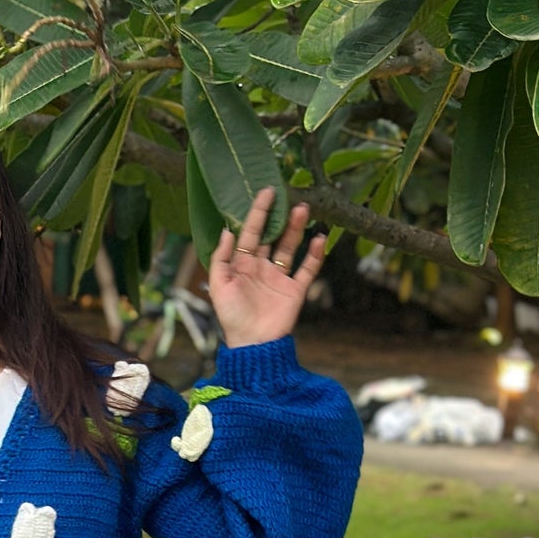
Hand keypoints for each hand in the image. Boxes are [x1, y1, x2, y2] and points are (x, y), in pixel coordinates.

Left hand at [209, 187, 325, 348]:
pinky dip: (315, 255)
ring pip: (290, 247)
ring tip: (304, 210)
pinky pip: (307, 269)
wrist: (254, 344)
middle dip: (280, 217)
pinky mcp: (295, 290)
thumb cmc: (232, 317)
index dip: (257, 213)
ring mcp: (279, 277)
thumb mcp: (219, 286)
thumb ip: (220, 258)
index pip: (250, 232)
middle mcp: (261, 267)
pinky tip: (319, 239)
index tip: (266, 193)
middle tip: (289, 196)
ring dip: (297, 229)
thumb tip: (226, 231)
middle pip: (272, 236)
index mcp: (242, 264)